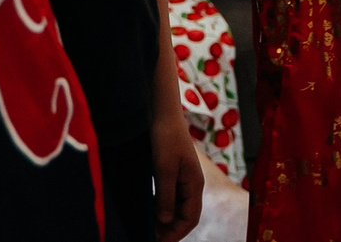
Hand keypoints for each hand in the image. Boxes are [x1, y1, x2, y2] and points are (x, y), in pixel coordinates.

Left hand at [149, 106, 203, 241]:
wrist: (162, 112)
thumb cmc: (165, 137)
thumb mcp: (163, 168)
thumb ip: (166, 196)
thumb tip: (165, 222)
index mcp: (194, 184)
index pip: (189, 218)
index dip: (175, 234)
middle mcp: (191, 184)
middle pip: (184, 216)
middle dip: (169, 230)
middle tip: (149, 238)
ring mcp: (182, 179)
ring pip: (176, 208)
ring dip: (164, 221)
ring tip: (146, 228)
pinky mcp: (172, 173)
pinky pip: (169, 198)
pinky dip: (160, 208)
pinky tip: (147, 211)